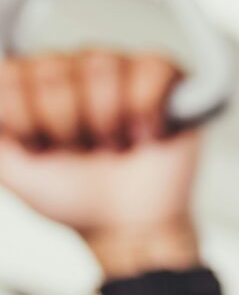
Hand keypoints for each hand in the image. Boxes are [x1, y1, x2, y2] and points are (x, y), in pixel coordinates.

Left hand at [0, 52, 202, 278]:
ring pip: (102, 64)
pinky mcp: (167, 82)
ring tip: (114, 146)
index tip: (38, 147)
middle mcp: (74, 69)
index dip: (25, 115)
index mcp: (34, 83)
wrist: (126, 230)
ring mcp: (120, 71)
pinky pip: (152, 68)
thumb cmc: (71, 198)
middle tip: (81, 151)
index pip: (13, 71)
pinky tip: (145, 135)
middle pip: (56, 67)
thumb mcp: (6, 166)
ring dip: (107, 119)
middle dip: (66, 123)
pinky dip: (147, 108)